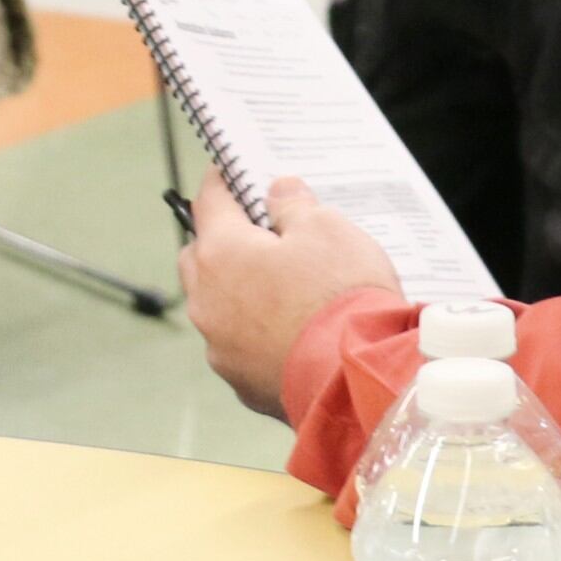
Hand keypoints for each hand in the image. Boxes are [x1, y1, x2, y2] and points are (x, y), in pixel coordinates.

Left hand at [178, 178, 403, 420]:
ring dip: (237, 294)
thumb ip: (294, 205)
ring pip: (216, 308)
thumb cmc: (341, 297)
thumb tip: (279, 194)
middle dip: (221, 242)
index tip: (227, 175)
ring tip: (279, 288)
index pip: (208, 203)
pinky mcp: (243, 384)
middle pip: (200, 258)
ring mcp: (222, 348)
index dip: (221, 184)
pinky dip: (256, 336)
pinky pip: (239, 348)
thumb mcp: (327, 229)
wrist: (359, 378)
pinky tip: (291, 332)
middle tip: (256, 234)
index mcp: (221, 254)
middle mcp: (208, 303)